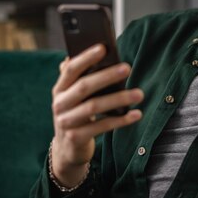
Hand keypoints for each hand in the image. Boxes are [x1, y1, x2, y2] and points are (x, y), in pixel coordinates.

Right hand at [50, 44, 143, 187]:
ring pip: (94, 106)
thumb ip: (81, 78)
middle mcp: (59, 104)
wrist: (67, 149)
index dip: (86, 58)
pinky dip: (120, 120)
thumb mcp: (74, 96)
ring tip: (139, 94)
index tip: (103, 48)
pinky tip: (136, 114)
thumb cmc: (77, 114)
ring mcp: (66, 122)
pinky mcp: (76, 138)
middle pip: (84, 87)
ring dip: (118, 99)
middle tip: (128, 67)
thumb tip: (99, 53)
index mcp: (59, 89)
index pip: (71, 69)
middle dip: (107, 76)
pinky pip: (101, 126)